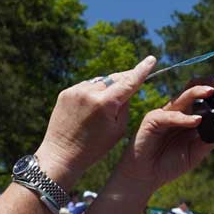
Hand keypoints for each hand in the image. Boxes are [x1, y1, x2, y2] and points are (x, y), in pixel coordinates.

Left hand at [34, 56, 156, 179]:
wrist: (61, 154)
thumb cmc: (95, 148)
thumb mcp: (118, 130)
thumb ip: (125, 106)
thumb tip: (126, 89)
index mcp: (106, 103)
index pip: (129, 82)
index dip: (142, 70)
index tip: (151, 59)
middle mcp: (90, 92)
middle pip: (114, 78)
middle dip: (124, 80)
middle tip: (132, 84)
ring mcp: (76, 91)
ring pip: (100, 81)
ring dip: (107, 88)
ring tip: (104, 109)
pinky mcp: (66, 93)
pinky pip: (86, 87)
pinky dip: (92, 93)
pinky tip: (90, 109)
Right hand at [114, 81, 213, 189]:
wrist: (147, 176)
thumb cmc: (170, 163)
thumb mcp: (197, 152)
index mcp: (189, 115)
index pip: (203, 95)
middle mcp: (178, 111)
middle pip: (192, 88)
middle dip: (208, 82)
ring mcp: (165, 113)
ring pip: (182, 97)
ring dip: (197, 92)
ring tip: (211, 92)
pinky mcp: (152, 120)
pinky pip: (169, 116)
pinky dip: (183, 118)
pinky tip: (195, 121)